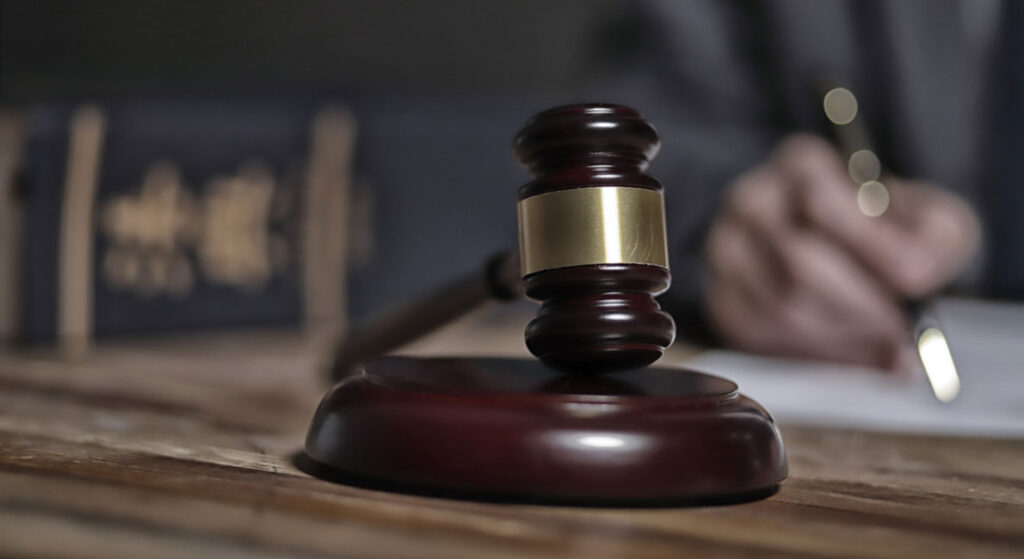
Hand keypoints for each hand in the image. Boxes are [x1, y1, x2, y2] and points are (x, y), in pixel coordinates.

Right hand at [703, 135, 979, 370]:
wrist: (848, 257)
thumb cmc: (889, 234)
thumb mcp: (928, 220)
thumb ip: (933, 238)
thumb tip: (913, 276)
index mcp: (800, 165)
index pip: (820, 202)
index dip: (870, 246)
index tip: (915, 280)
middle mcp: (751, 200)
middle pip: (797, 262)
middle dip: (860, 306)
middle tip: (902, 331)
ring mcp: (726, 250)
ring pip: (779, 305)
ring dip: (841, 335)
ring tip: (881, 343)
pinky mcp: (721, 298)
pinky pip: (760, 335)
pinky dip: (812, 353)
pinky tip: (847, 349)